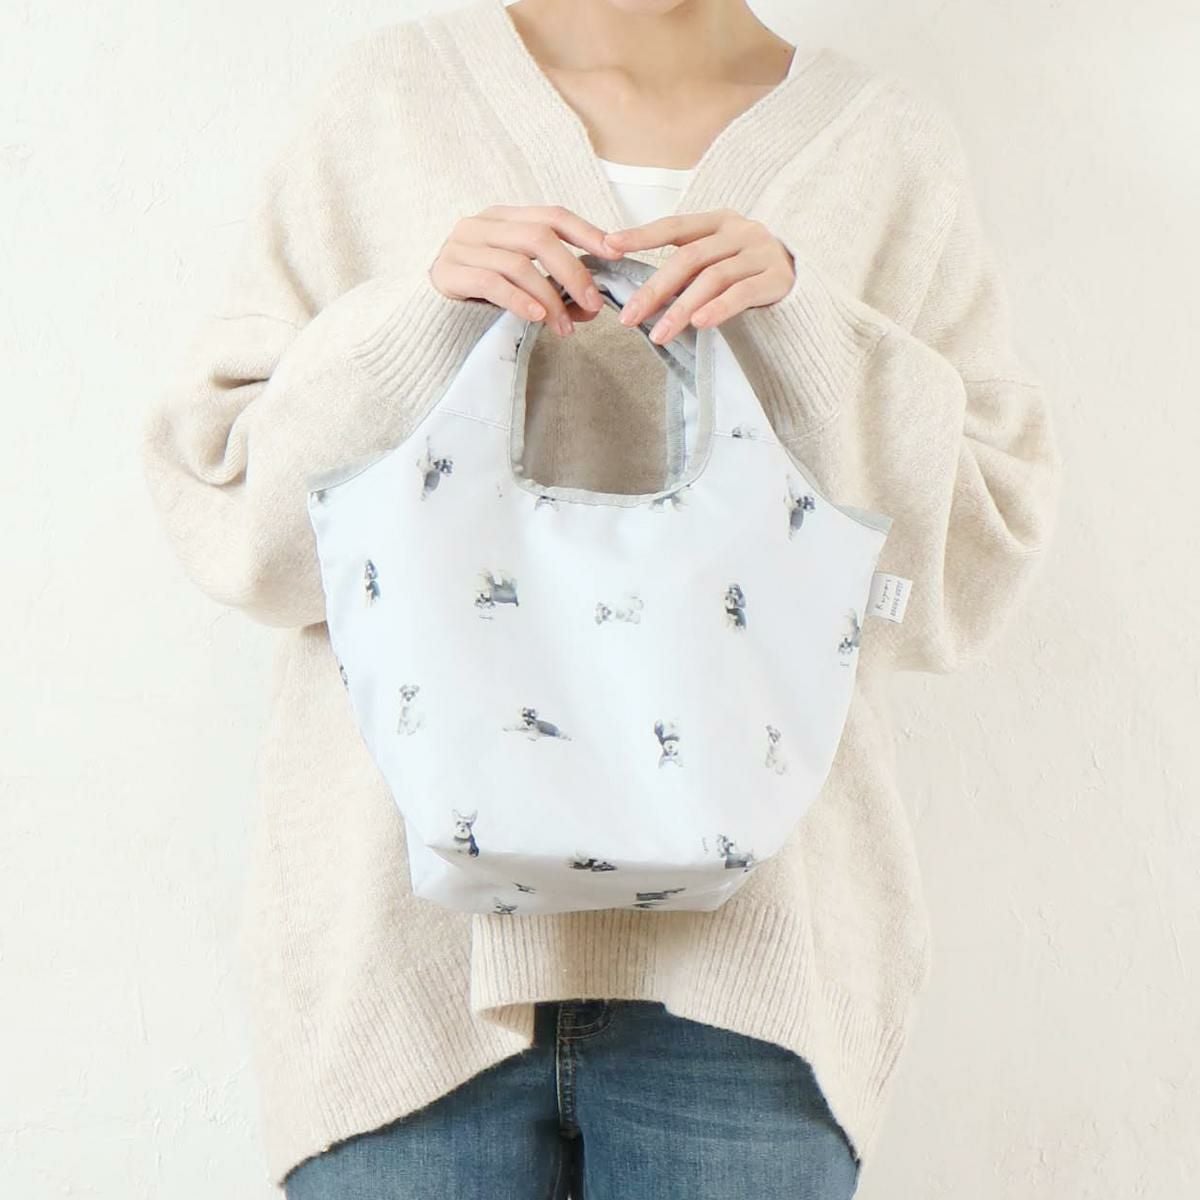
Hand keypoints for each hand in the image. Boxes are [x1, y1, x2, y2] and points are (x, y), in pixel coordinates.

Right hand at [429, 204, 624, 335]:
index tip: (614, 252)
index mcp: (504, 218)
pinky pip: (491, 283)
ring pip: (518, 264)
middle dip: (573, 272)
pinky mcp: (448, 272)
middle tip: (592, 303)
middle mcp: (482, 224)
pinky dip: (519, 300)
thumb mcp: (521, 286)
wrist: (428, 315)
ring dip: (549, 298)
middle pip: (539, 237)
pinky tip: (537, 318)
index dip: (586, 232)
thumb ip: (554, 288)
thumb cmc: (480, 299)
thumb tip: (592, 306)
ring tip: (564, 328)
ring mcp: (462, 246)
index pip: (552, 215)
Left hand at [600, 210, 795, 345]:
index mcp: (720, 222)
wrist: (810, 282)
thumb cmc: (752, 274)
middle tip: (629, 317)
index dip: (642, 235)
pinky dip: (718, 309)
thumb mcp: (721, 261)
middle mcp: (741, 231)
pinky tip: (699, 324)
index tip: (609, 245)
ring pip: (713, 278)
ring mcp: (762, 253)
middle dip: (655, 289)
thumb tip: (641, 293)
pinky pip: (743, 293)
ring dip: (681, 309)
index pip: (675, 226)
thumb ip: (689, 267)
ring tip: (658, 335)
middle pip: (690, 258)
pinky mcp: (779, 279)